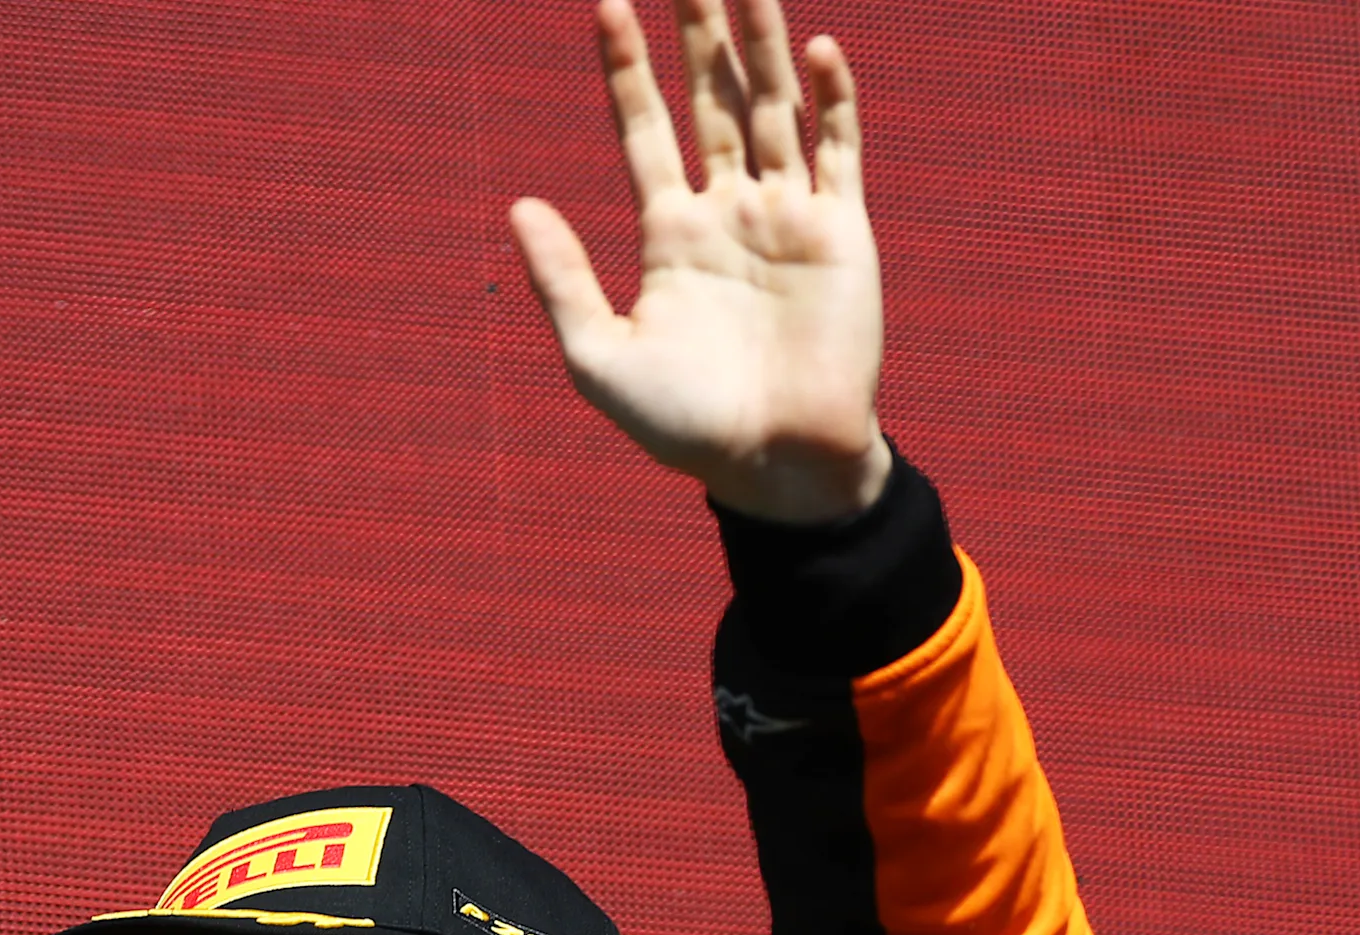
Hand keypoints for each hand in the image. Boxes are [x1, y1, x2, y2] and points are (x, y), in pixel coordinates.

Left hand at [511, 0, 892, 523]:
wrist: (775, 464)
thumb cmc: (684, 428)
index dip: (625, 70)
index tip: (607, 5)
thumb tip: (518, 204)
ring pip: (770, 107)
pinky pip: (837, 151)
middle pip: (709, 100)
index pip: (645, 129)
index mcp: (670, 235)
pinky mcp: (842, 235)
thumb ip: (561, 280)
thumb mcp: (600, 357)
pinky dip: (832, 99)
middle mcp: (729, 212)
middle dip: (696, 35)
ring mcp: (787, 217)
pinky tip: (818, 47)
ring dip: (761, 44)